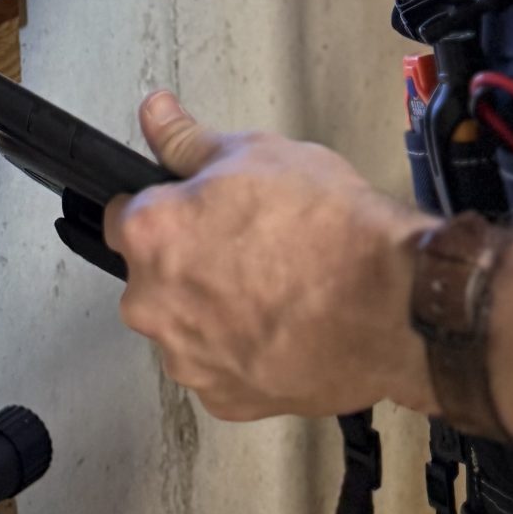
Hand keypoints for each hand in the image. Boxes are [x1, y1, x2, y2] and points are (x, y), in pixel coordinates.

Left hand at [105, 92, 432, 421]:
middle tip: (244, 246)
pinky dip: (241, 352)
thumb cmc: (327, 228)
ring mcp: (188, 359)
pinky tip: (282, 326)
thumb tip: (156, 113)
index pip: (121, 215)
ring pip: (185, 326)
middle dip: (186, 262)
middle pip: (151, 277)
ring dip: (212, 310)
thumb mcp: (255, 154)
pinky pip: (219, 368)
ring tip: (272, 288)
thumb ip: (188, 140)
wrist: (391, 304)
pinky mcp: (225, 400)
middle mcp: (153, 303)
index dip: (160, 207)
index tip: (190, 211)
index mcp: (151, 234)